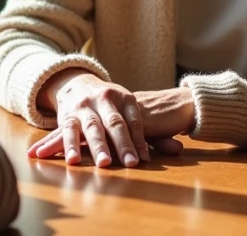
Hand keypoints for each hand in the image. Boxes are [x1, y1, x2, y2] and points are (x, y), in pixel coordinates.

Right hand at [28, 81, 195, 166]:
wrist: (76, 83)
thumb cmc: (110, 104)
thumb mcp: (130, 110)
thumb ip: (153, 133)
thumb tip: (179, 149)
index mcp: (124, 98)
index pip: (135, 120)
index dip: (140, 139)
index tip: (144, 159)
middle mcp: (105, 99)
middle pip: (115, 123)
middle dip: (122, 144)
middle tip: (130, 163)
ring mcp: (85, 107)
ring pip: (92, 127)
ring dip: (98, 146)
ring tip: (104, 163)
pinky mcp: (67, 115)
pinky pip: (68, 130)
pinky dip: (69, 145)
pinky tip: (72, 160)